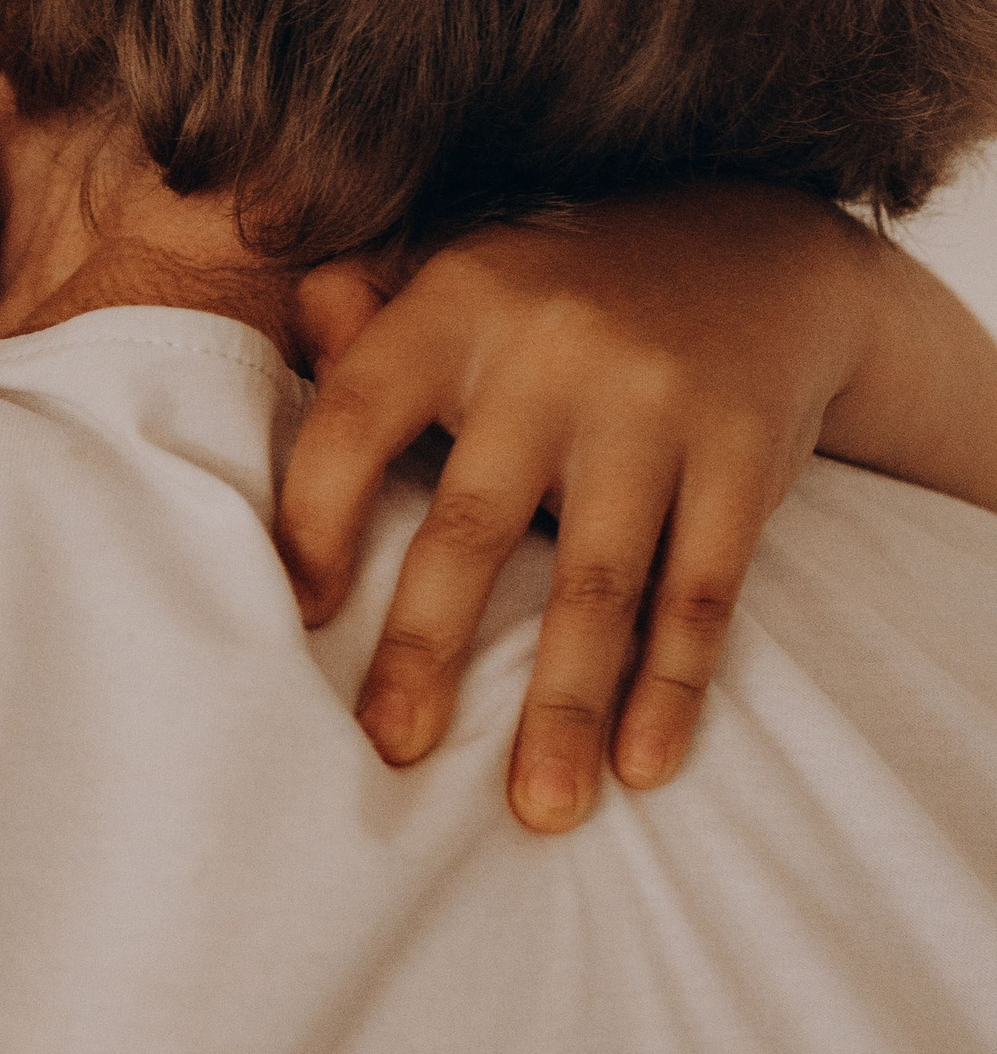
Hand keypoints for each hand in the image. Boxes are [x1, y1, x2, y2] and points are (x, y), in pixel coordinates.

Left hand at [276, 185, 878, 831]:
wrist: (756, 246)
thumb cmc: (555, 294)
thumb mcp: (460, 276)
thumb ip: (369, 317)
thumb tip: (297, 330)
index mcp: (458, 307)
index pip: (356, 417)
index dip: (315, 518)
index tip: (298, 617)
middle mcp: (554, 354)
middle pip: (473, 522)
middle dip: (427, 647)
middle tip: (392, 750)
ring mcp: (656, 410)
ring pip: (598, 581)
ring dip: (566, 706)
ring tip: (540, 807)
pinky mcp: (744, 459)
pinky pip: (701, 592)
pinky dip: (671, 686)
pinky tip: (642, 763)